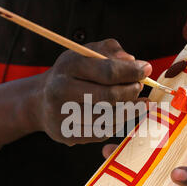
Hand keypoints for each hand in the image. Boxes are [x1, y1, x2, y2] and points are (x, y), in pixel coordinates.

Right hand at [35, 39, 151, 145]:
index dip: (131, 72)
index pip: (107, 71)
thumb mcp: (86, 54)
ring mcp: (62, 115)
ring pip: (107, 117)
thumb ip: (110, 51)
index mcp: (68, 66)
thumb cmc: (71, 74)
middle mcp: (61, 90)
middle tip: (140, 88)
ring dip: (128, 111)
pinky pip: (101, 132)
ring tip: (138, 104)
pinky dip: (115, 124)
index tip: (146, 70)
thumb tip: (132, 61)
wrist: (40, 101)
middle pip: (108, 96)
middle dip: (130, 92)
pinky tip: (120, 115)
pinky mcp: (67, 134)